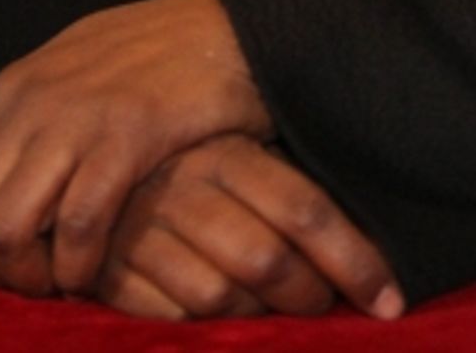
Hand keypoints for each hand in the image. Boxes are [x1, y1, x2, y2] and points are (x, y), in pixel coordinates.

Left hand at [0, 0, 271, 297]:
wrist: (237, 24)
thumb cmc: (166, 55)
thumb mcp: (81, 69)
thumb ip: (38, 116)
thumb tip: (7, 176)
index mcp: (14, 88)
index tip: (24, 265)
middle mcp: (30, 102)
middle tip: (42, 283)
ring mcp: (75, 116)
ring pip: (8, 228)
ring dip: (35, 274)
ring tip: (70, 280)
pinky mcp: (125, 133)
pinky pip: (77, 224)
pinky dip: (81, 262)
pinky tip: (101, 269)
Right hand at [95, 134, 403, 319]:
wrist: (86, 157)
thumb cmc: (187, 160)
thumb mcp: (237, 150)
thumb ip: (287, 183)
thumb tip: (373, 236)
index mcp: (228, 151)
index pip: (304, 210)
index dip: (354, 261)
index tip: (389, 301)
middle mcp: (187, 187)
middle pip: (265, 260)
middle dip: (307, 297)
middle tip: (325, 306)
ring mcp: (144, 228)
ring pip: (218, 297)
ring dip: (254, 315)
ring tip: (271, 309)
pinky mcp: (108, 266)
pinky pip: (170, 315)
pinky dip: (199, 325)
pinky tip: (216, 313)